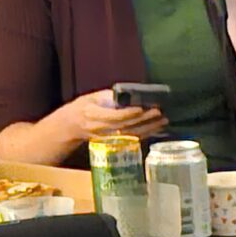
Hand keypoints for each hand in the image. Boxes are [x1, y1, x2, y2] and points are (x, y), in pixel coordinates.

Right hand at [52, 90, 167, 144]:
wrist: (72, 126)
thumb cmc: (83, 108)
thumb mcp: (91, 97)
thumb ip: (108, 97)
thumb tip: (126, 95)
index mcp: (92, 115)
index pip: (113, 116)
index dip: (128, 113)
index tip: (142, 107)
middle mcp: (100, 128)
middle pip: (125, 126)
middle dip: (143, 120)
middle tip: (159, 112)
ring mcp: (108, 138)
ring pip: (130, 134)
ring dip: (149, 128)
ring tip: (163, 120)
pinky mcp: (114, 142)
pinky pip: (132, 139)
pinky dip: (147, 134)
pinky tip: (158, 129)